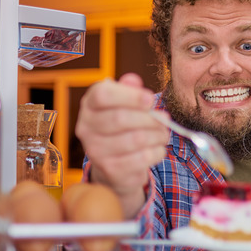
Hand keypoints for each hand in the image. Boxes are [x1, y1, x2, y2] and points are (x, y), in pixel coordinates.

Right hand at [75, 73, 169, 217]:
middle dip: (149, 118)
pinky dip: (156, 152)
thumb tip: (133, 80)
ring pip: (134, 139)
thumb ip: (129, 90)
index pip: (103, 95)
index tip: (150, 99)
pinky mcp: (109, 170)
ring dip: (157, 135)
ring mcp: (95, 151)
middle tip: (164, 119)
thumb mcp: (124, 104)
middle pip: (120, 118)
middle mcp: (86, 128)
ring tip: (163, 134)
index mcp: (89, 105)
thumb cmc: (122, 128)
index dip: (130, 96)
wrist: (114, 166)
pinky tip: (158, 148)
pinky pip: (141, 158)